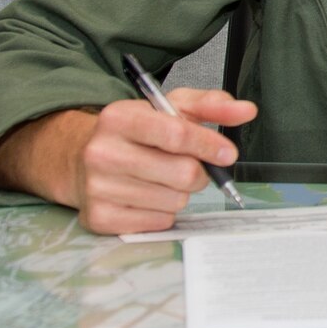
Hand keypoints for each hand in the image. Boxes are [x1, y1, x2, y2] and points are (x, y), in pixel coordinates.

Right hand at [0, 89, 255, 235]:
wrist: (80, 160)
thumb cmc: (136, 133)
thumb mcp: (170, 108)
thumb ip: (210, 105)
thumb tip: (246, 110)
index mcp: (119, 117)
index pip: (176, 134)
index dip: (209, 145)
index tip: (227, 153)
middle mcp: (101, 152)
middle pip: (182, 173)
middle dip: (197, 172)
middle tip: (188, 166)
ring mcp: (96, 188)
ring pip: (174, 200)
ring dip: (180, 192)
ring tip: (162, 179)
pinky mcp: (99, 218)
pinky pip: (159, 222)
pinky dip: (164, 212)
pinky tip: (147, 196)